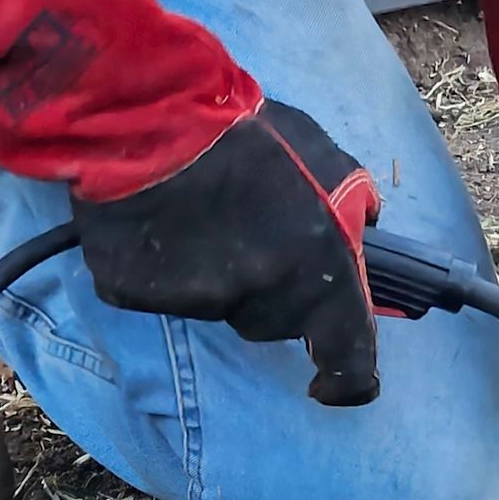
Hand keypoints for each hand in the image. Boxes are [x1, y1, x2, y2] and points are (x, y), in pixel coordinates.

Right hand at [74, 99, 381, 405]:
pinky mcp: (134, 293)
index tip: (330, 383)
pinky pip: (156, 289)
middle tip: (250, 228)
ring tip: (198, 209)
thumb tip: (363, 225)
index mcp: (317, 271)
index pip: (347, 358)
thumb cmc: (244, 129)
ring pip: (214, 301)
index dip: (345, 380)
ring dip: (213, 269)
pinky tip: (155, 218)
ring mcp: (194, 300)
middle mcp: (260, 297)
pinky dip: (159, 263)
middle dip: (268, 284)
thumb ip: (349, 201)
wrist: (147, 116)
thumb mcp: (324, 155)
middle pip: (271, 318)